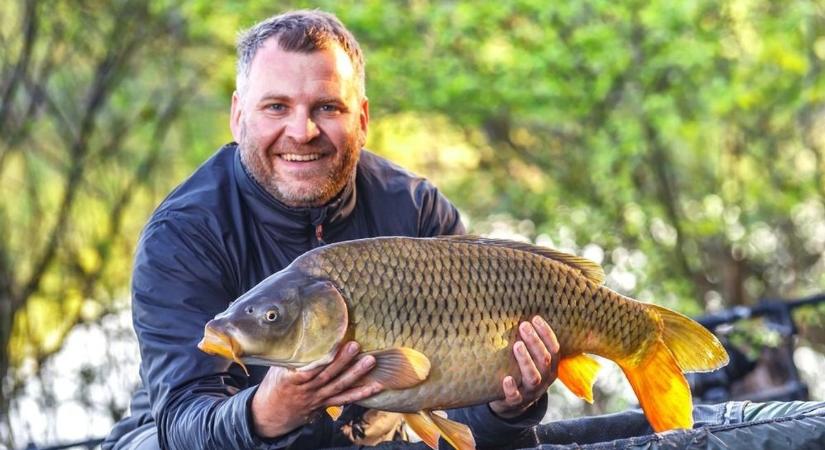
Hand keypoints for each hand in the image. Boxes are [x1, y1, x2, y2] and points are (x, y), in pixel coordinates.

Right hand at [250, 341, 382, 437]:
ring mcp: (317, 398)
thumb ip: (289, 354)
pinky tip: (373, 387)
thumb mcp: (275, 368)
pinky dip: (359, 394)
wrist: (269, 415)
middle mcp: (306, 390)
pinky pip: (343, 400)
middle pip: (327, 375)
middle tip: (356, 346)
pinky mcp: (324, 404)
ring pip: (338, 387)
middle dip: (342, 361)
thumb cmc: (273, 386)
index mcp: (292, 379)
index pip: (309, 368)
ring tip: (370, 361)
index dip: (322, 358)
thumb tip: (299, 330)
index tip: (333, 343)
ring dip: (355, 375)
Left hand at [489, 316, 558, 419]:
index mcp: (550, 368)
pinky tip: (506, 379)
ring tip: (517, 345)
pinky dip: (511, 388)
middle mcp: (544, 379)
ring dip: (526, 360)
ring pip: (533, 377)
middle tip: (524, 326)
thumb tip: (521, 309)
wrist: (512, 403)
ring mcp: (530, 392)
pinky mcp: (515, 402)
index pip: (554, 349)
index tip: (536, 318)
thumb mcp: (532, 359)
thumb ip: (531, 343)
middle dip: (535, 342)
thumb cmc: (521, 372)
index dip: (546, 333)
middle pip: (544, 360)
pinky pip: (515, 397)